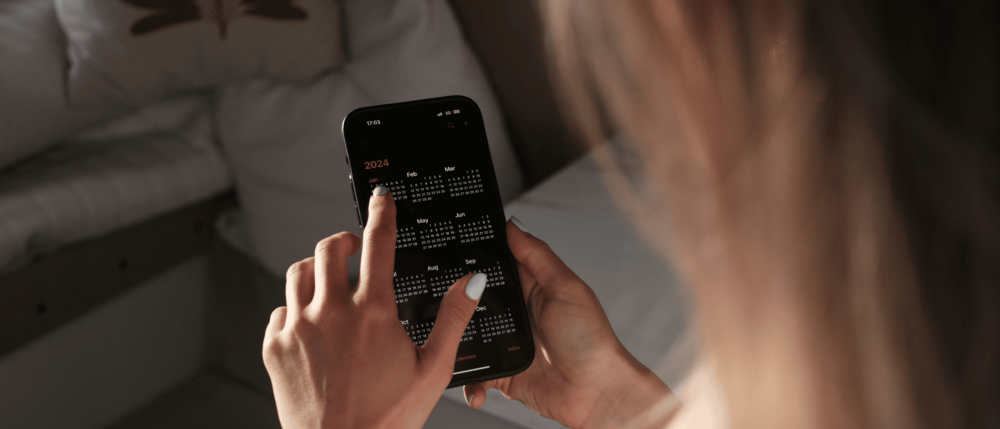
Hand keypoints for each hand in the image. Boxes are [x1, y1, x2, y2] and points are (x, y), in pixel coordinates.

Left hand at [262, 186, 487, 428]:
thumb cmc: (387, 420)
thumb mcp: (433, 369)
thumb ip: (454, 318)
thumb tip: (471, 282)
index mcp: (373, 312)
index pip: (377, 243)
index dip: (381, 213)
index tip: (381, 198)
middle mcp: (330, 312)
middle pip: (328, 248)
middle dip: (344, 239)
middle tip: (354, 246)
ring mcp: (297, 328)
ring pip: (297, 272)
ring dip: (315, 268)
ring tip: (330, 281)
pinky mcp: (275, 347)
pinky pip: (280, 310)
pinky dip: (295, 308)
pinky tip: (310, 324)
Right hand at [463, 218, 676, 427]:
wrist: (597, 393)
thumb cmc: (591, 339)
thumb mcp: (565, 287)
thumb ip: (537, 255)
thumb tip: (513, 224)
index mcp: (532, 288)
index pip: (497, 266)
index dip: (477, 258)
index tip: (451, 249)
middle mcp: (517, 314)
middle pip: (475, 301)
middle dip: (458, 302)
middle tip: (440, 299)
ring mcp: (508, 344)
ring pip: (468, 337)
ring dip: (457, 340)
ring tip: (446, 341)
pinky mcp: (502, 373)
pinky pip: (475, 374)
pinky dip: (468, 379)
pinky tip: (470, 379)